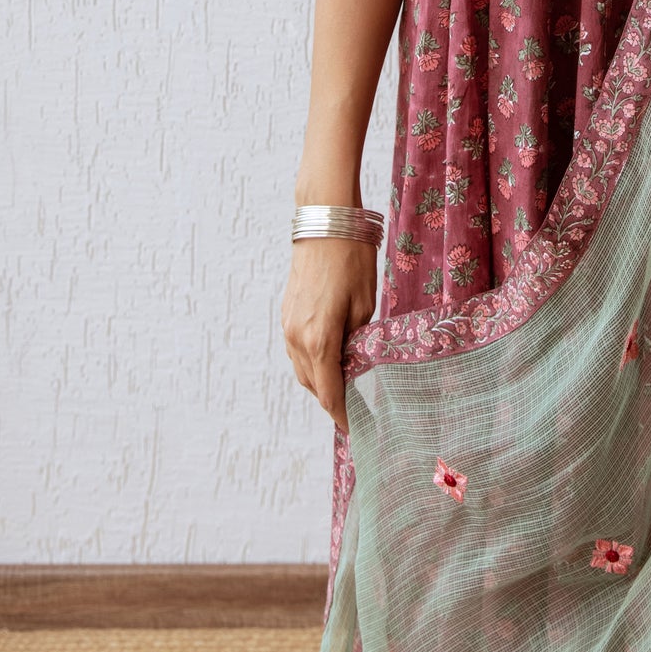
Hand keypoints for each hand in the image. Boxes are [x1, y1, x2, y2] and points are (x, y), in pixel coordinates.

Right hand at [280, 236, 379, 433]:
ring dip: (320, 382)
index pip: (329, 392)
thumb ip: (357, 339)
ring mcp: (287, 326)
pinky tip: (329, 359)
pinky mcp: (286, 314)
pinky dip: (311, 362)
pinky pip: (296, 351)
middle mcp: (297, 338)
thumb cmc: (351, 259)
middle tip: (356, 410)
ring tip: (345, 387)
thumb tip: (355, 360)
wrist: (324, 221)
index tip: (356, 430)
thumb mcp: (364, 303)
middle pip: (313, 385)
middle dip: (333, 400)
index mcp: (319, 339)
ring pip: (302, 369)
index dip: (343, 414)